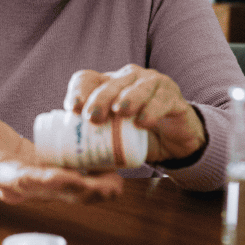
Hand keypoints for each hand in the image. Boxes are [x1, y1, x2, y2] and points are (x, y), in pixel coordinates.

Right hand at [0, 83, 123, 204]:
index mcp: (4, 174)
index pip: (25, 181)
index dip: (46, 181)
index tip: (68, 179)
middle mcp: (26, 187)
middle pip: (56, 193)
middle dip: (83, 192)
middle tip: (109, 187)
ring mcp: (42, 187)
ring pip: (71, 193)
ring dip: (95, 191)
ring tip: (119, 183)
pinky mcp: (55, 180)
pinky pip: (78, 183)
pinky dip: (96, 181)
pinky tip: (117, 173)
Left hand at [64, 65, 205, 163]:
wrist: (174, 143)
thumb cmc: (137, 137)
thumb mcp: (113, 140)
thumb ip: (95, 146)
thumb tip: (70, 166)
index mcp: (109, 85)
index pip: (87, 79)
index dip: (78, 91)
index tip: (73, 110)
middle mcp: (129, 78)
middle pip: (111, 82)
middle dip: (100, 98)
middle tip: (94, 118)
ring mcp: (153, 84)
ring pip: (138, 85)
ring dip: (128, 98)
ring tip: (120, 112)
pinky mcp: (172, 97)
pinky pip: (162, 99)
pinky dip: (152, 109)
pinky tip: (143, 122)